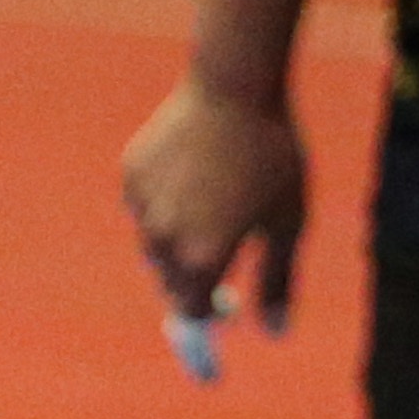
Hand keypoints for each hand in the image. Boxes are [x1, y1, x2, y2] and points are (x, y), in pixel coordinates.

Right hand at [124, 75, 307, 336]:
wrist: (234, 86)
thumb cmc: (272, 154)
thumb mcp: (288, 221)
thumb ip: (278, 280)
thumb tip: (273, 332)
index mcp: (203, 258)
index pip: (192, 313)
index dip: (208, 322)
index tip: (221, 327)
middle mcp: (164, 242)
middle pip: (172, 282)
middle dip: (196, 279)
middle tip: (226, 260)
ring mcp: (141, 209)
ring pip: (155, 245)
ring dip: (179, 241)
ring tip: (213, 202)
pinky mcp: (130, 177)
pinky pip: (144, 207)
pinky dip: (164, 204)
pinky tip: (193, 172)